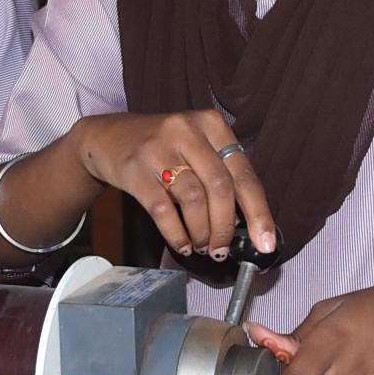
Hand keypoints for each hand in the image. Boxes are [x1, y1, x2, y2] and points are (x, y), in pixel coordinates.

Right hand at [67, 109, 276, 258]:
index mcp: (211, 124)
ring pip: (193, 199)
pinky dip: (177, 234)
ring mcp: (158, 148)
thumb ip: (220, 176)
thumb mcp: (195, 147)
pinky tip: (182, 244)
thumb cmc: (162, 147)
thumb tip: (245, 223)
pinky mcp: (134, 169)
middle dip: (225, 227)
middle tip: (223, 250)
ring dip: (201, 233)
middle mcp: (186, 130)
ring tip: (201, 246)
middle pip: (220, 187)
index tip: (265, 242)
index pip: (244, 173)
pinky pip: (162, 210)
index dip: (258, 212)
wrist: (108, 137)